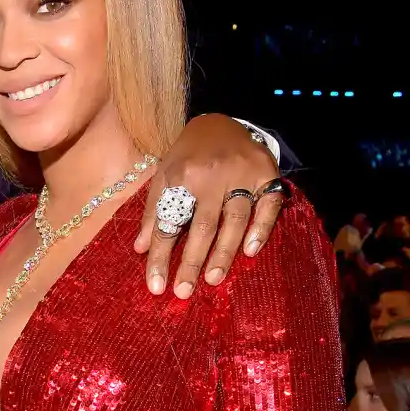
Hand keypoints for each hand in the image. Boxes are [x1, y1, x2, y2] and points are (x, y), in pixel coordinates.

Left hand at [136, 115, 282, 297]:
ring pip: (234, 219)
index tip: (156, 286)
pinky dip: (261, 229)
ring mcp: (242, 174)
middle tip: (184, 291)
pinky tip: (251, 251)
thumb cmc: (188, 154)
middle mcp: (212, 175)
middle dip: (191, 262)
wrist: (222, 120)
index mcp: (182, 175)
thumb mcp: (163, 174)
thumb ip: (153, 211)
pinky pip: (268, 205)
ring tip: (213, 279)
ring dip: (224, 253)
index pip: (169, 223)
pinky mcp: (267, 174)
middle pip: (202, 226)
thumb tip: (141, 248)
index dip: (160, 256)